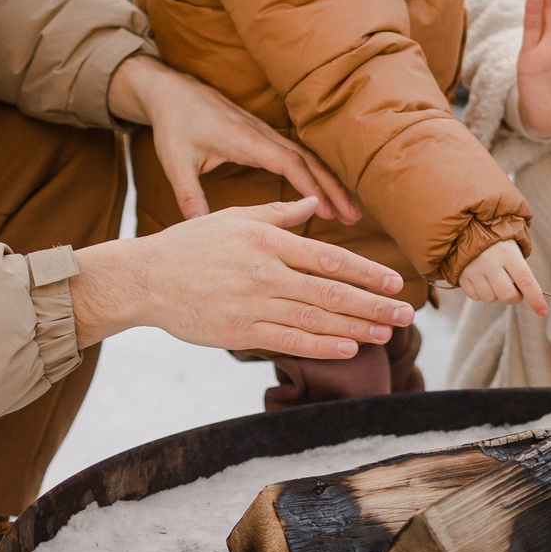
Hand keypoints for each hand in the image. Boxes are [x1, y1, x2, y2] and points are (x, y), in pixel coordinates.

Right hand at [69, 199, 411, 357]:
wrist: (144, 278)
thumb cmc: (191, 245)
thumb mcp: (234, 218)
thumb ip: (279, 215)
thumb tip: (314, 203)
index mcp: (267, 241)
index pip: (330, 258)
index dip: (368, 272)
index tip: (396, 281)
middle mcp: (265, 272)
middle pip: (332, 292)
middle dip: (374, 304)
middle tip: (406, 313)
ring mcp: (252, 304)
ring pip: (316, 319)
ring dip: (357, 327)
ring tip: (387, 332)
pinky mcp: (239, 332)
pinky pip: (289, 341)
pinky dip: (322, 346)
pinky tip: (349, 348)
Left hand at [108, 55, 359, 222]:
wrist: (172, 91)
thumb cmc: (174, 125)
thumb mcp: (176, 163)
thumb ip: (189, 197)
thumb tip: (199, 232)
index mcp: (244, 139)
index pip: (288, 162)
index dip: (310, 186)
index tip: (326, 210)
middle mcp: (261, 133)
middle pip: (308, 160)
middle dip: (333, 188)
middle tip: (354, 216)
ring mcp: (265, 132)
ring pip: (308, 156)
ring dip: (331, 181)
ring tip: (349, 210)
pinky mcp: (264, 135)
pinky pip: (299, 154)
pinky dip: (318, 173)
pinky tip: (328, 192)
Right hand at [456, 239, 545, 315]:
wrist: (466, 226)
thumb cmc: (497, 238)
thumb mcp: (512, 245)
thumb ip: (520, 268)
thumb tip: (524, 293)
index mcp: (508, 252)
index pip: (526, 280)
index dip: (536, 298)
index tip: (543, 312)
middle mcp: (491, 262)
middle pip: (507, 295)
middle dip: (515, 298)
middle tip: (515, 290)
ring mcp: (474, 269)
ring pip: (490, 298)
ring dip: (495, 294)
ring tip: (494, 279)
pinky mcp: (461, 275)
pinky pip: (475, 296)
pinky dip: (480, 292)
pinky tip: (481, 279)